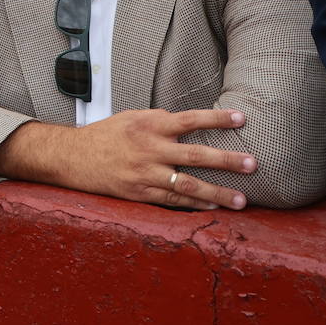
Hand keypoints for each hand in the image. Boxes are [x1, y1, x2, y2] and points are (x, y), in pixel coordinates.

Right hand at [61, 108, 256, 209]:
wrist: (73, 157)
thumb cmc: (105, 135)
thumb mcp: (131, 117)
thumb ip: (159, 120)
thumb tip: (186, 122)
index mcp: (149, 125)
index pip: (190, 119)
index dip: (217, 119)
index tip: (242, 119)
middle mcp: (150, 149)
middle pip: (195, 155)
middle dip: (227, 160)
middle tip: (253, 164)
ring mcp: (145, 174)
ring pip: (188, 185)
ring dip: (218, 193)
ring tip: (241, 200)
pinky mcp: (139, 193)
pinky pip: (173, 201)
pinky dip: (195, 205)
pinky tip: (213, 207)